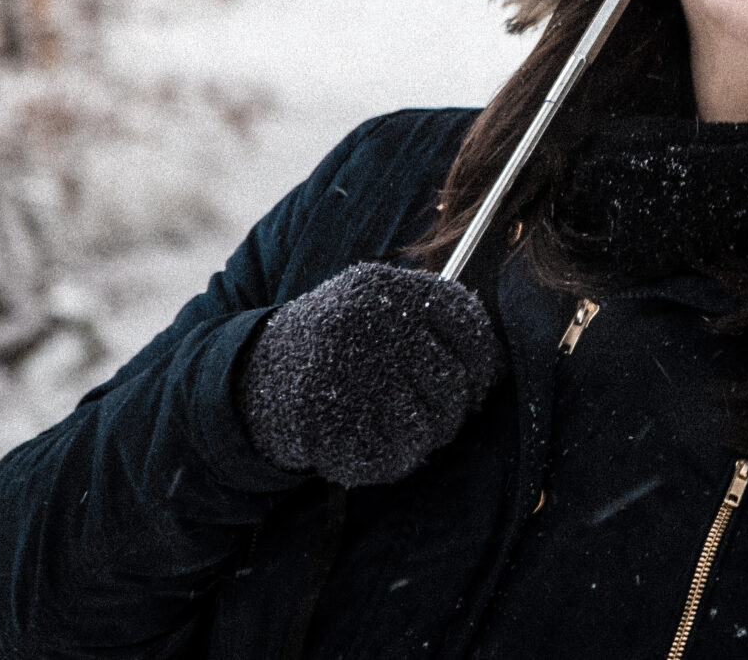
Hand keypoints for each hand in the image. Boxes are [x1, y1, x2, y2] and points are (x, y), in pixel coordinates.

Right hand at [234, 261, 498, 486]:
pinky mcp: (325, 417)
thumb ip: (432, 323)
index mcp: (388, 288)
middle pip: (453, 385)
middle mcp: (371, 322)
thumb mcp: (376, 308)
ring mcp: (347, 368)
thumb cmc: (335, 345)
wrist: (249, 372)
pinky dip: (385, 460)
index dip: (482, 367)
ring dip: (417, 440)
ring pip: (428, 427)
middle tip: (425, 417)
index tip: (475, 387)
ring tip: (388, 426)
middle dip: (448, 412)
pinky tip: (363, 443)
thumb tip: (498, 366)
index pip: (471, 329)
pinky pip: (391, 457)